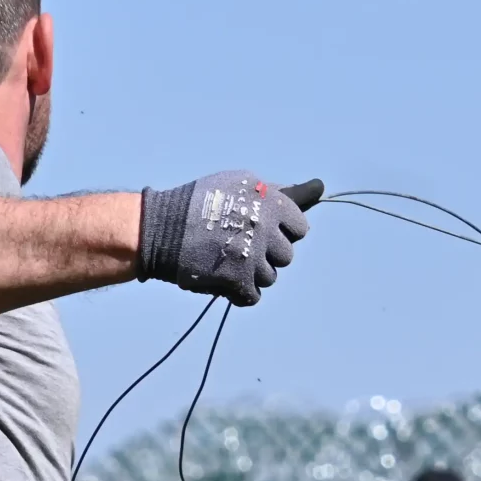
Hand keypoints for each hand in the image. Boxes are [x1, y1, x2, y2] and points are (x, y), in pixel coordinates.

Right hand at [137, 174, 317, 305]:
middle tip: (239, 243)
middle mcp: (266, 232)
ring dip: (252, 272)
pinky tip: (223, 277)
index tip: (261, 228)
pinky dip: (239, 291)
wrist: (160, 228)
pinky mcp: (237, 283)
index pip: (300, 227)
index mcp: (272, 204)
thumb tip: (319, 188)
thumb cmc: (204, 201)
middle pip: (286, 255)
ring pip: (270, 277)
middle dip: (267, 252)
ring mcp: (253, 260)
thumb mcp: (242, 184)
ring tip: (226, 258)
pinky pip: (254, 296)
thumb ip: (282, 192)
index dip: (282, 229)